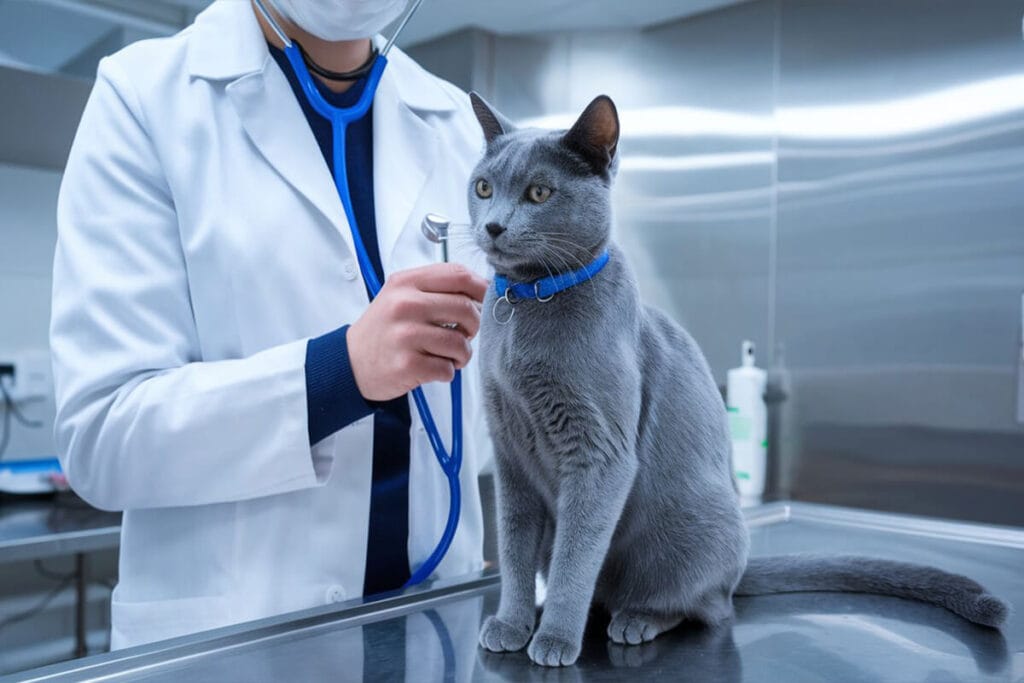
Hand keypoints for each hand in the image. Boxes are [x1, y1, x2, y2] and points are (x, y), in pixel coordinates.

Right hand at [347, 263, 487, 400]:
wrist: (350, 362)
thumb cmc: (384, 329)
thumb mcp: (401, 295)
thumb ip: (436, 288)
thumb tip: (483, 288)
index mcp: (407, 283)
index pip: (459, 275)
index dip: (482, 289)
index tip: (485, 301)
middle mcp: (405, 305)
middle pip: (466, 308)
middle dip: (474, 326)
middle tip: (464, 334)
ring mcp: (405, 335)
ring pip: (460, 343)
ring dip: (462, 354)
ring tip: (449, 356)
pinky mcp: (407, 365)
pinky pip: (447, 368)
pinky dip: (447, 372)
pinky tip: (433, 368)